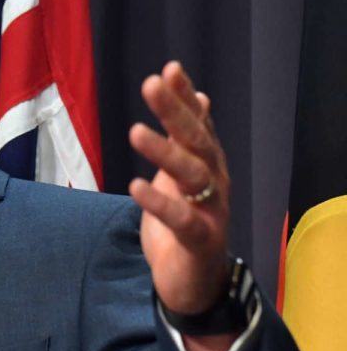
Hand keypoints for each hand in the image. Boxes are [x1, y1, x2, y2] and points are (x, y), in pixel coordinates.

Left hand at [128, 62, 230, 315]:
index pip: (198, 123)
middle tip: (152, 84)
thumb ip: (187, 139)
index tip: (169, 69)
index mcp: (208, 164)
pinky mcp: (199, 240)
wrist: (193, 281)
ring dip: (164, 152)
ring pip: (191, 175)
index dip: (184, 97)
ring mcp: (211, 210)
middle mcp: (214, 182)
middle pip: (196, 141)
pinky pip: (181, 219)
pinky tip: (135, 185)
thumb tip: (197, 97)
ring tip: (135, 131)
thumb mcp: (181, 176)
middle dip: (174, 112)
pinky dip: (159, 203)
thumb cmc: (185, 222)